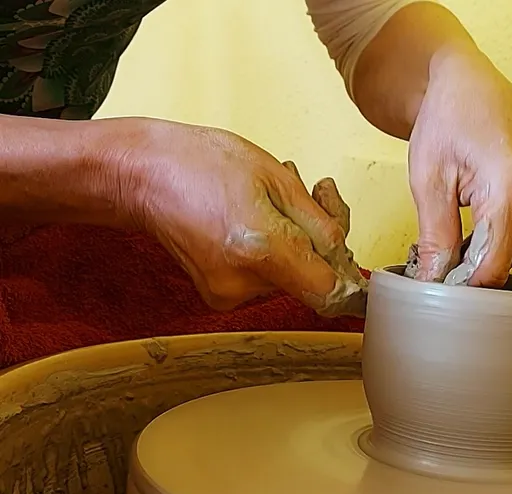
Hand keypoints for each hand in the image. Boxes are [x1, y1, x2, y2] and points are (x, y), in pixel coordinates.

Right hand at [108, 118, 366, 315]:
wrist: (144, 174)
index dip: (347, 275)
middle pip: (310, 279)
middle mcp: (243, 282)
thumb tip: (345, 256)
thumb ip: (320, 223)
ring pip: (288, 276)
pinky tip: (255, 217)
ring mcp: (227, 293)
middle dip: (319, 239)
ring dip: (294, 239)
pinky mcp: (217, 294)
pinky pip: (264, 277)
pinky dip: (270, 250)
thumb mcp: (277, 179)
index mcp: (262, 249)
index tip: (350, 257)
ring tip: (272, 199)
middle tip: (314, 195)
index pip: (328, 291)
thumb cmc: (203, 163)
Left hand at [407, 47, 511, 286]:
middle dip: (470, 261)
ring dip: (484, 246)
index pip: (494, 265)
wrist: (470, 83)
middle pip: (505, 259)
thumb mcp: (429, 178)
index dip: (462, 281)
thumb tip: (436, 282)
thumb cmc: (448, 116)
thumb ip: (435, 236)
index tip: (436, 279)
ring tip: (461, 210)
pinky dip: (499, 233)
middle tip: (439, 237)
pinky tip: (481, 209)